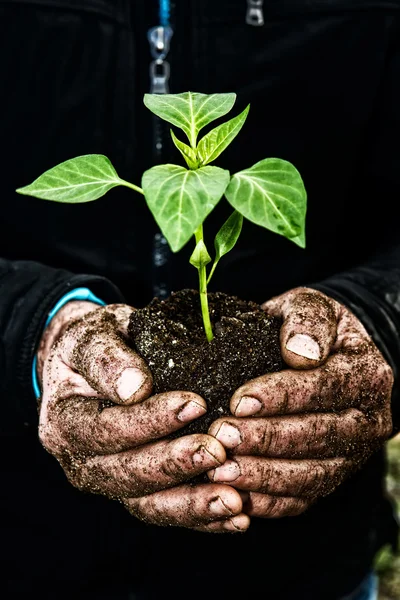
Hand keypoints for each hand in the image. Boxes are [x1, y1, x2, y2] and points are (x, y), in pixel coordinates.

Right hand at [38, 301, 248, 532]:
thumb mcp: (92, 336)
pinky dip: (200, 518)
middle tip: (218, 450)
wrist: (95, 364)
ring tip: (234, 500)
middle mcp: (80, 461)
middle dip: (174, 465)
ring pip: (146, 505)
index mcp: (64, 421)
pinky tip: (235, 518)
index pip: (105, 429)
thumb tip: (135, 388)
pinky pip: (165, 511)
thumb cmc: (99, 344)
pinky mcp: (135, 491)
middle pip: (125, 475)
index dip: (149, 421)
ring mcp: (108, 481)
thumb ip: (106, 358)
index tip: (194, 403)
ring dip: (191, 505)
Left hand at [207, 287, 392, 517]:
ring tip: (220, 469)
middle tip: (220, 435)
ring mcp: (352, 454)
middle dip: (266, 438)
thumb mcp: (311, 306)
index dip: (283, 396)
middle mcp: (368, 420)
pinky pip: (305, 497)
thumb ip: (307, 320)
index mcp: (366, 374)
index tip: (240, 399)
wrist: (327, 355)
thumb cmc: (309, 328)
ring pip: (312, 474)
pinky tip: (235, 495)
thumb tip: (298, 353)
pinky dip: (270, 501)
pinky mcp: (332, 475)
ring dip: (264, 475)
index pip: (326, 388)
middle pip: (318, 436)